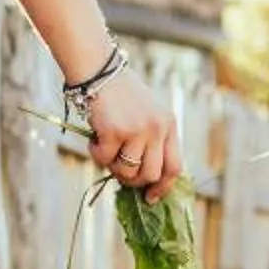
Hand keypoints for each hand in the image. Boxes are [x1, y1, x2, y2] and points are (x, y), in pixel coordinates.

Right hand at [81, 70, 178, 198]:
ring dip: (113, 167)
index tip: (150, 198)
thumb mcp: (147, 114)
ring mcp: (137, 131)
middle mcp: (157, 128)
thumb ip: (151, 141)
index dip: (163, 187)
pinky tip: (94, 139)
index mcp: (169, 124)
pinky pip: (104, 160)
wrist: (100, 70)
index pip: (174, 167)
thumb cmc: (121, 94)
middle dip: (134, 181)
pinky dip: (96, 154)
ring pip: (127, 172)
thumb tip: (143, 179)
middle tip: (120, 171)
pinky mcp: (115, 132)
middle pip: (151, 174)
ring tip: (106, 149)